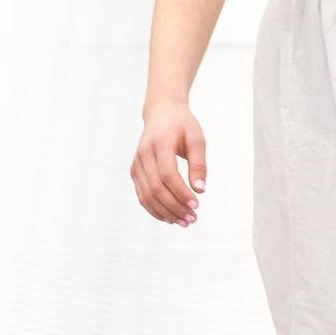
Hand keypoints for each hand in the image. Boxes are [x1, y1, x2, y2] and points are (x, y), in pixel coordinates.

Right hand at [130, 100, 205, 227]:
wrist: (161, 112)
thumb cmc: (182, 125)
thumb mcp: (197, 139)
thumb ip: (199, 163)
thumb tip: (201, 189)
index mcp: (160, 143)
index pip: (168, 174)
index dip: (181, 192)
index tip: (197, 204)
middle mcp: (144, 154)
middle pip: (156, 188)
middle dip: (175, 207)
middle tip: (193, 219)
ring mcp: (136, 164)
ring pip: (147, 195)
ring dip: (165, 212)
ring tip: (184, 222)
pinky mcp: (134, 171)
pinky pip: (142, 195)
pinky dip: (155, 209)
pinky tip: (170, 218)